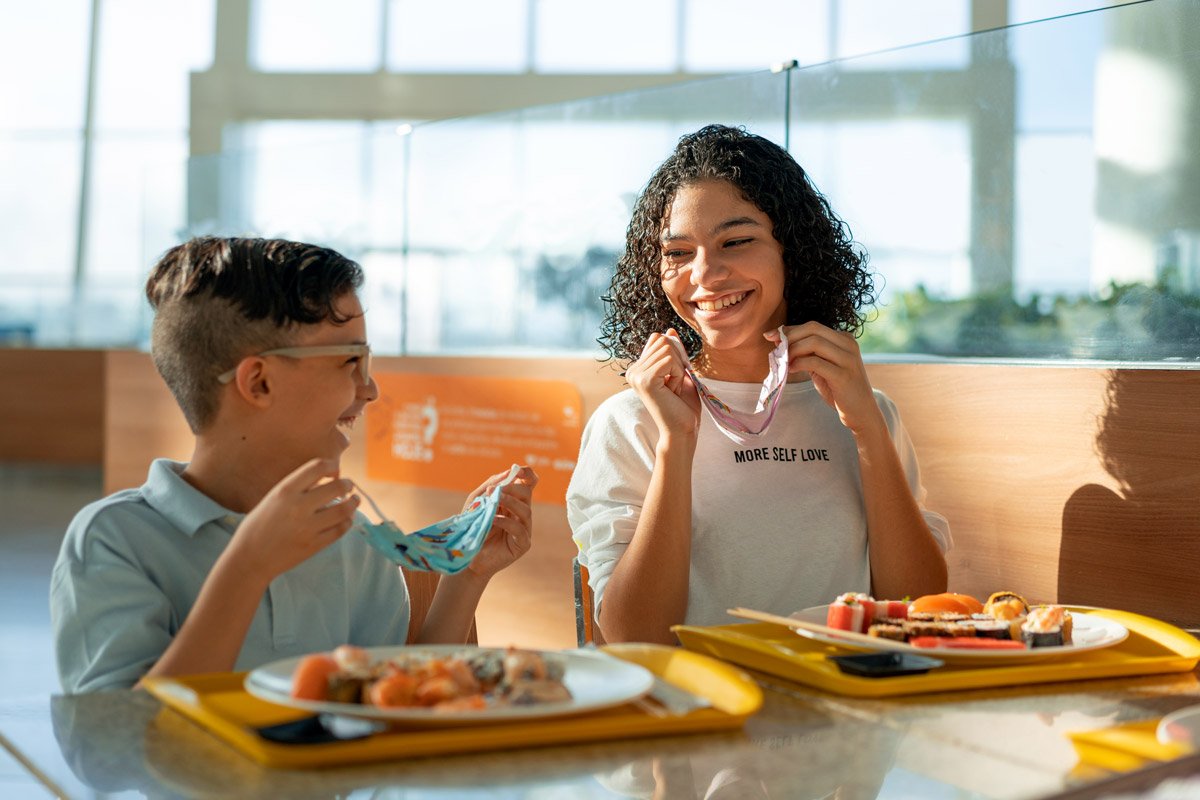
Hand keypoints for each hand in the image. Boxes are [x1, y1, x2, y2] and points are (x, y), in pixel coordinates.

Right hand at [224, 458, 359, 584]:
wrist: (249, 559)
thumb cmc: (258, 526)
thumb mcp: (272, 499)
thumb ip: (296, 489)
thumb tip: (324, 481)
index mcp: (285, 491)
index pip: (317, 467)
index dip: (332, 465)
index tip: (335, 470)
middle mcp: (298, 506)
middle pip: (337, 487)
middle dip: (347, 484)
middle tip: (349, 485)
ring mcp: (307, 527)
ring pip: (343, 509)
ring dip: (353, 503)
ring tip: (354, 500)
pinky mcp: (314, 545)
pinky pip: (339, 530)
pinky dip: (347, 522)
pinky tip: (347, 519)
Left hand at [464, 465, 537, 580]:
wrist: (467, 556)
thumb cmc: (473, 527)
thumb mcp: (476, 502)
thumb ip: (490, 486)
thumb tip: (506, 473)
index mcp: (513, 501)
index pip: (528, 483)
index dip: (527, 474)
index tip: (518, 470)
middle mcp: (521, 513)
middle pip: (527, 493)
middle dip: (513, 488)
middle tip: (496, 490)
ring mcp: (524, 529)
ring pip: (526, 510)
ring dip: (511, 502)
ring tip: (496, 499)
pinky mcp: (522, 544)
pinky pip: (520, 530)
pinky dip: (507, 522)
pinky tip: (493, 520)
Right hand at [625, 329, 700, 438]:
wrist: (682, 430)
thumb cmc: (683, 406)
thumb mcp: (679, 372)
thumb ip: (673, 351)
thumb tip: (669, 330)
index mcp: (637, 369)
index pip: (658, 339)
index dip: (674, 355)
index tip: (673, 378)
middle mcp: (632, 371)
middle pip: (663, 341)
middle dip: (677, 361)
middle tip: (674, 385)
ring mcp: (636, 375)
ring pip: (667, 348)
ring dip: (678, 369)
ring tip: (673, 389)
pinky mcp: (644, 380)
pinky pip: (669, 360)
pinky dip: (677, 374)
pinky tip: (672, 391)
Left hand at [769, 321, 883, 434]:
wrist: (861, 411)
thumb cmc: (838, 389)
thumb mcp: (822, 366)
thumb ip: (807, 353)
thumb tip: (780, 340)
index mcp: (844, 339)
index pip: (813, 327)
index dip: (790, 330)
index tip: (771, 336)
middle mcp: (848, 344)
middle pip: (813, 329)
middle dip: (790, 336)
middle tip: (775, 348)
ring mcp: (848, 359)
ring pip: (814, 342)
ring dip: (793, 350)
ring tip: (784, 362)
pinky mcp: (843, 375)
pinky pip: (815, 362)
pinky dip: (799, 364)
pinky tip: (791, 370)